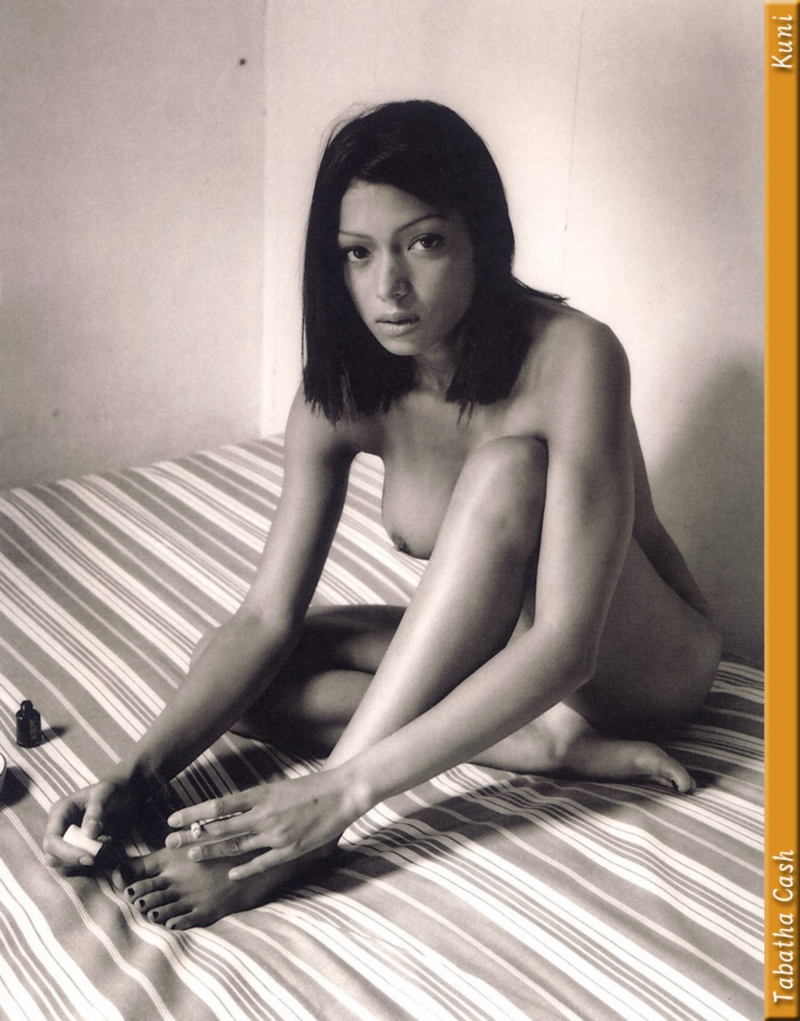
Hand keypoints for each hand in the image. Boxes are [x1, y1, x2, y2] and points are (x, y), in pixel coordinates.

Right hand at [43, 780, 130, 868]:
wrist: (126, 792)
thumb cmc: (114, 789)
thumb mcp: (107, 792)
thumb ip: (97, 810)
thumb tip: (89, 833)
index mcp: (60, 812)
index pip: (52, 841)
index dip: (67, 853)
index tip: (90, 858)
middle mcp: (59, 828)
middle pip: (53, 857)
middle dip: (76, 860)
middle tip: (101, 853)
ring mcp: (66, 839)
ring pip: (64, 864)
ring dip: (85, 861)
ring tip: (106, 843)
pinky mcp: (77, 848)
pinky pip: (77, 864)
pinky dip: (92, 861)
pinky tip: (106, 847)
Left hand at [164, 768, 362, 880]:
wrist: (341, 793)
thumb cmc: (310, 787)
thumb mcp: (277, 788)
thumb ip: (254, 800)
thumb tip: (228, 809)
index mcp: (260, 795)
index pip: (218, 806)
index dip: (193, 814)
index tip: (173, 820)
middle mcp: (264, 815)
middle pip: (220, 827)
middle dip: (193, 835)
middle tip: (170, 842)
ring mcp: (276, 834)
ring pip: (236, 845)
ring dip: (211, 851)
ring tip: (191, 855)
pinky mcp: (290, 850)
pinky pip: (261, 862)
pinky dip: (243, 868)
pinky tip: (229, 873)